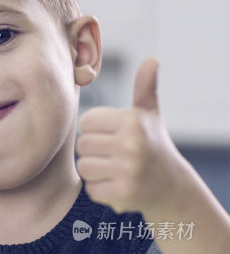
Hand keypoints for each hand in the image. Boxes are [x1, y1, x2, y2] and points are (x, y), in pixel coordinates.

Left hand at [75, 58, 181, 215]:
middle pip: (82, 145)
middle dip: (94, 151)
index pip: (86, 122)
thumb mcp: (149, 114)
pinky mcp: (122, 194)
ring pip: (84, 167)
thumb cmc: (153, 143)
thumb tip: (152, 59)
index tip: (113, 135)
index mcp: (132, 121)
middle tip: (115, 155)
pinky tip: (118, 185)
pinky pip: (91, 189)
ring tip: (115, 169)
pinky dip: (101, 189)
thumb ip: (145, 86)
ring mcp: (127, 171)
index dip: (96, 130)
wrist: (170, 185)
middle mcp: (131, 145)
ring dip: (95, 171)